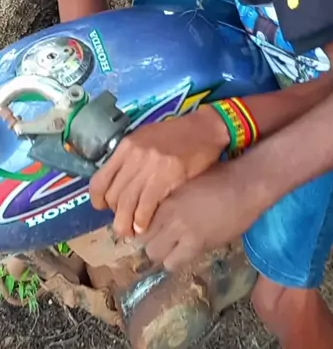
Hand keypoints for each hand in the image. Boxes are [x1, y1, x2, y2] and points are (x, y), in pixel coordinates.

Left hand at [89, 106, 228, 237]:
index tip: (106, 208)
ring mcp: (150, 165)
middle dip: (116, 215)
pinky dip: (142, 220)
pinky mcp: (167, 175)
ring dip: (126, 223)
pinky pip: (146, 206)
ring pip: (126, 204)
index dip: (99, 201)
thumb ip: (130, 158)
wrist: (206, 128)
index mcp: (126, 146)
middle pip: (113, 195)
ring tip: (132, 231)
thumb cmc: (177, 135)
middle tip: (124, 223)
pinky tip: (145, 225)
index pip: (99, 180)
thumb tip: (119, 183)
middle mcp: (134, 154)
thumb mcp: (146, 138)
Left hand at [138, 160, 267, 270]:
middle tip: (164, 238)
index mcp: (166, 198)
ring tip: (175, 246)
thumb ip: (170, 197)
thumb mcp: (187, 181)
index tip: (151, 228)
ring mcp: (183, 232)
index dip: (145, 228)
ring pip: (158, 256)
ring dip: (164, 253)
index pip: (141, 223)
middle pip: (146, 243)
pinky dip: (178, 259)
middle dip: (152, 242)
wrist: (246, 184)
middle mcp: (170, 216)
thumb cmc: (221, 176)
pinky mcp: (199, 245)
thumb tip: (158, 210)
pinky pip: (176, 263)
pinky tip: (188, 249)